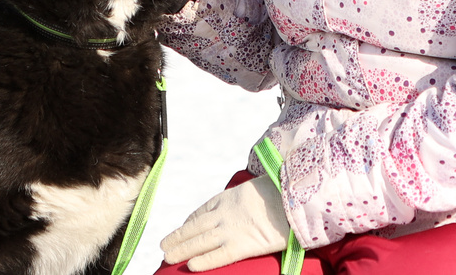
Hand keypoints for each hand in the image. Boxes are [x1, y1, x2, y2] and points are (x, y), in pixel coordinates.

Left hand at [160, 174, 290, 271]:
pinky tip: (190, 266)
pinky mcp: (241, 245)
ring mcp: (230, 229)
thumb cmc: (281, 190)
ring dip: (181, 249)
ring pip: (199, 241)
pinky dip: (204, 261)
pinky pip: (218, 255)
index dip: (189, 223)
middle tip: (163, 246)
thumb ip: (248, 199)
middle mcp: (223, 214)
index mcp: (227, 198)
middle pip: (194, 227)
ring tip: (167, 258)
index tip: (183, 229)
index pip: (201, 212)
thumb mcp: (256, 189)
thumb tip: (253, 207)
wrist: (291, 194)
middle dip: (178, 237)